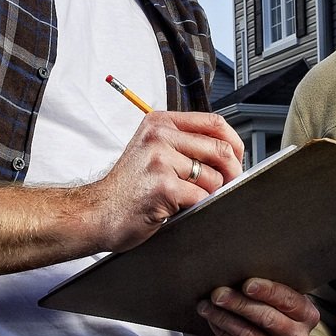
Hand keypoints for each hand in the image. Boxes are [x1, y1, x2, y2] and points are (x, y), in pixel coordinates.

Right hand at [82, 110, 243, 252]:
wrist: (99, 212)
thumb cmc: (129, 187)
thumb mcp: (153, 150)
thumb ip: (185, 144)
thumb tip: (229, 152)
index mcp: (160, 122)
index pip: (214, 122)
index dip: (233, 143)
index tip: (236, 158)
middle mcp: (159, 136)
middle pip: (219, 149)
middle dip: (230, 173)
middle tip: (225, 186)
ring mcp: (160, 160)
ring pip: (213, 177)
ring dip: (208, 194)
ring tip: (187, 198)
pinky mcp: (163, 186)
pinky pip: (200, 197)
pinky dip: (195, 207)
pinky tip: (176, 207)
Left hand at [200, 279, 319, 335]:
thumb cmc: (264, 311)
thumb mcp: (272, 299)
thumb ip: (264, 288)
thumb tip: (238, 271)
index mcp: (307, 314)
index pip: (288, 300)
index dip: (267, 291)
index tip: (246, 284)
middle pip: (268, 318)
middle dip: (239, 304)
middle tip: (218, 294)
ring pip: (249, 334)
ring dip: (224, 318)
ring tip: (207, 305)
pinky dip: (222, 332)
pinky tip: (212, 321)